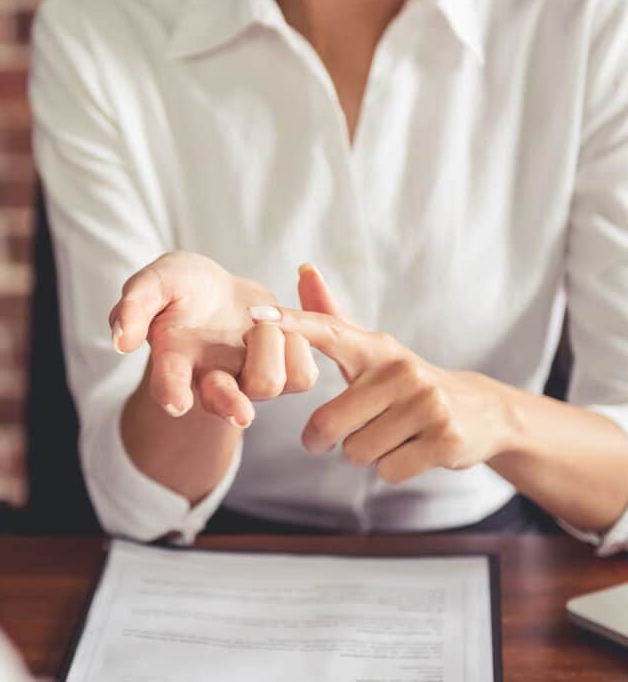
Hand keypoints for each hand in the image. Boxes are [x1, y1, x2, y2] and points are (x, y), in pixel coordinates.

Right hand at [109, 252, 318, 427]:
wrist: (218, 292)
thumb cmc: (180, 288)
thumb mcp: (155, 281)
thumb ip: (136, 305)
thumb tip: (120, 339)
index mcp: (175, 359)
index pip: (169, 383)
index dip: (171, 392)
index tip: (176, 403)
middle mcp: (210, 378)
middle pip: (224, 403)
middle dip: (231, 406)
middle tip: (240, 414)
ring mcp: (246, 380)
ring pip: (269, 384)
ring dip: (270, 345)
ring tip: (258, 320)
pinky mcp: (283, 373)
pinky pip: (303, 373)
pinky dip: (299, 343)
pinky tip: (283, 325)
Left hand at [247, 264, 518, 483]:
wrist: (481, 411)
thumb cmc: (405, 382)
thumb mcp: (370, 350)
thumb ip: (331, 316)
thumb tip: (304, 268)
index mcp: (375, 348)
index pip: (326, 331)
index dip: (291, 324)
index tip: (257, 316)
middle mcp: (400, 370)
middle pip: (329, 423)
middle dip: (326, 439)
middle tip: (339, 435)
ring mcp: (426, 403)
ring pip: (357, 451)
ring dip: (366, 453)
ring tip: (391, 434)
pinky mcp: (444, 438)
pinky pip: (387, 470)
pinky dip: (392, 468)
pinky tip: (412, 449)